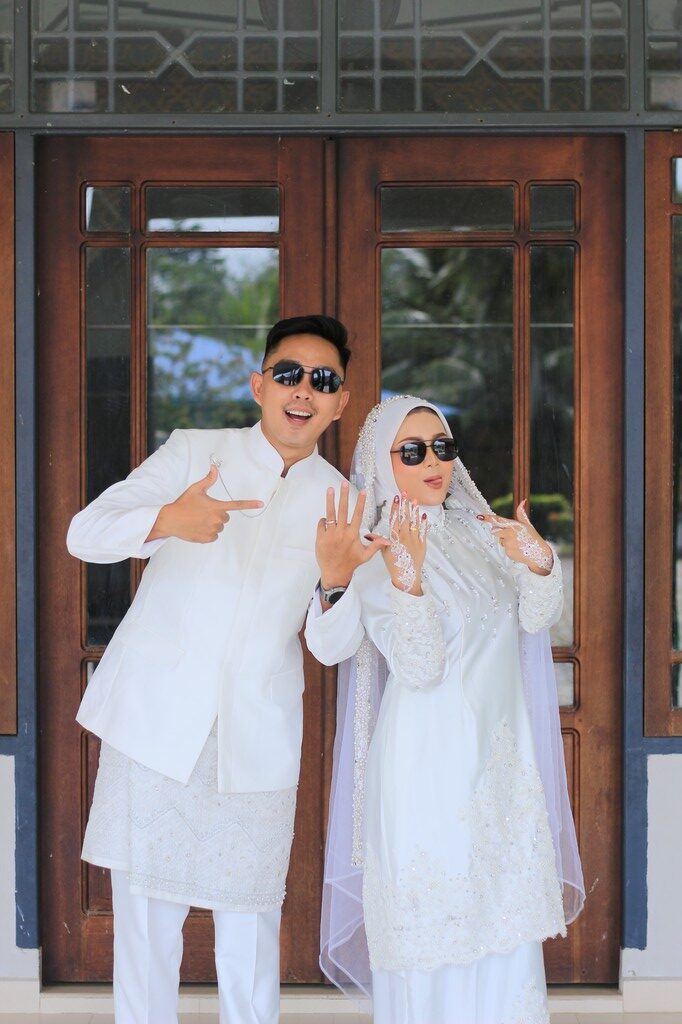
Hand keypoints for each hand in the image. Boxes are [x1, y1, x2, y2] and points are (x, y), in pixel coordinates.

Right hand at [147, 464, 263, 542]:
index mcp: (216, 506)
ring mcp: (213, 529)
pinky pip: (214, 536)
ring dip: (212, 524)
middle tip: (203, 512)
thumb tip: (214, 467)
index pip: (236, 505)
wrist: (170, 520)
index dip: (250, 504)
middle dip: (217, 514)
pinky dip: (208, 533)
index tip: (261, 504)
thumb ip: (208, 479)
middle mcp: (217, 518)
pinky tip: (197, 528)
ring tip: (198, 520)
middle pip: (225, 517)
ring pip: (219, 527)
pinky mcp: (208, 538)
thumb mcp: (195, 489)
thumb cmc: (183, 503)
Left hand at [316, 482, 388, 589]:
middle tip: (344, 483)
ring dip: (330, 500)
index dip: (361, 502)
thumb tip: (389, 541)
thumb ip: (376, 546)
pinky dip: (324, 520)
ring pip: (330, 514)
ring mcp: (330, 535)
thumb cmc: (351, 563)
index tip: (363, 491)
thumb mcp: (365, 556)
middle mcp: (342, 533)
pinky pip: (322, 523)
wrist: (334, 573)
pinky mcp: (320, 537)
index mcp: (353, 535)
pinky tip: (327, 522)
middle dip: (344, 495)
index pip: (358, 515)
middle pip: (343, 510)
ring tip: (330, 489)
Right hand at [380, 493, 427, 595]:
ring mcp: (414, 540)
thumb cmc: (393, 564)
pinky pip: (423, 531)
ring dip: (414, 510)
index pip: (394, 519)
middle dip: (405, 504)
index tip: (396, 498)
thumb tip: (368, 535)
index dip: (395, 508)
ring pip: (414, 522)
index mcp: (394, 538)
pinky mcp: (422, 544)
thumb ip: (377, 541)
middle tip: (405, 494)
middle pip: (405, 518)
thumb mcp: (383, 552)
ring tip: (414, 500)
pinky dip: (423, 523)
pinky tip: (423, 514)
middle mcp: (404, 537)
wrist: (406, 576)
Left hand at [477, 500, 552, 574]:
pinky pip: (504, 549)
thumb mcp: (528, 525)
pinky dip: (509, 549)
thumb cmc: (533, 538)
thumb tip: (523, 500)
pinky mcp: (507, 552)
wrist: (539, 555)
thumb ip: (521, 514)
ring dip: (506, 541)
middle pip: (495, 531)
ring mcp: (507, 543)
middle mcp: (509, 533)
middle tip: (512, 535)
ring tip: (518, 543)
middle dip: (500, 532)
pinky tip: (518, 550)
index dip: (487, 518)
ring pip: (500, 541)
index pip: (498, 520)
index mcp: (514, 525)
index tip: (478, 516)